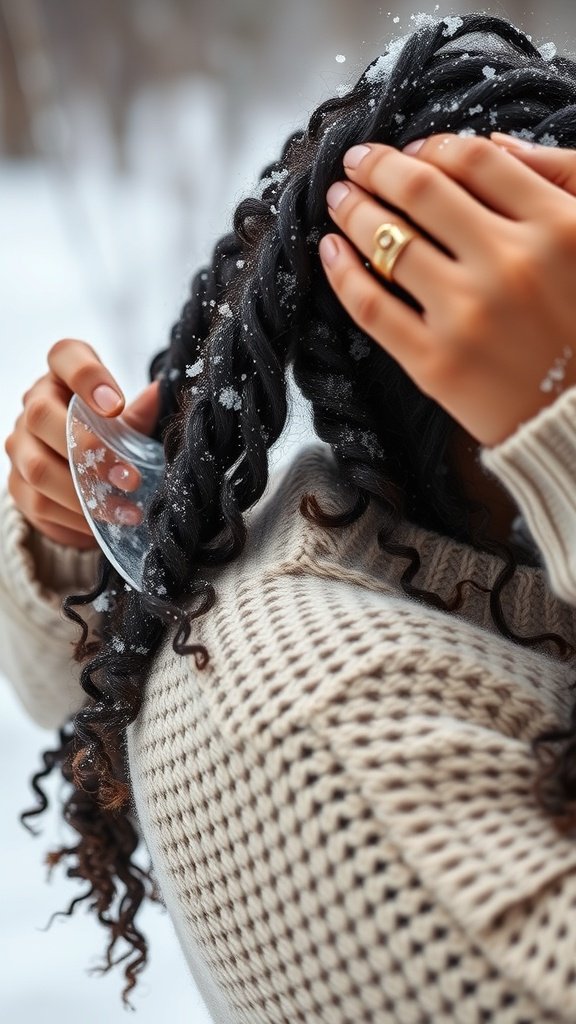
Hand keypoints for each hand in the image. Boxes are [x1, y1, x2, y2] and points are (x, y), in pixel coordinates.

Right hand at [4, 339, 159, 548]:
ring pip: (38, 467)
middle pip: (42, 416)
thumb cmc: (110, 435)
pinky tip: (104, 525)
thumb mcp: (129, 422)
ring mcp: (20, 445)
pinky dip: (74, 519)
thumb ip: (141, 412)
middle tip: (130, 478)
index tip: (117, 405)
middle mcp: (34, 404)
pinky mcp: (18, 484)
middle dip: (89, 451)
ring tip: (126, 512)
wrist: (85, 475)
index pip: (65, 356)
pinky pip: (39, 504)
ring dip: (85, 494)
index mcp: (63, 375)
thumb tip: (163, 392)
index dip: (88, 376)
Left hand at [319, 133, 575, 446]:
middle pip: (422, 190)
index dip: (432, 146)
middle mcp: (511, 265)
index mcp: (557, 228)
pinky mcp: (435, 363)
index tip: (411, 150)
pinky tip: (330, 250)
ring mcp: (468, 316)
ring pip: (389, 241)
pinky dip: (342, 272)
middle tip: (356, 161)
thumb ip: (559, 180)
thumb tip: (494, 143)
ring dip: (353, 209)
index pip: (475, 161)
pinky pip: (372, 306)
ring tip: (340, 200)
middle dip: (378, 167)